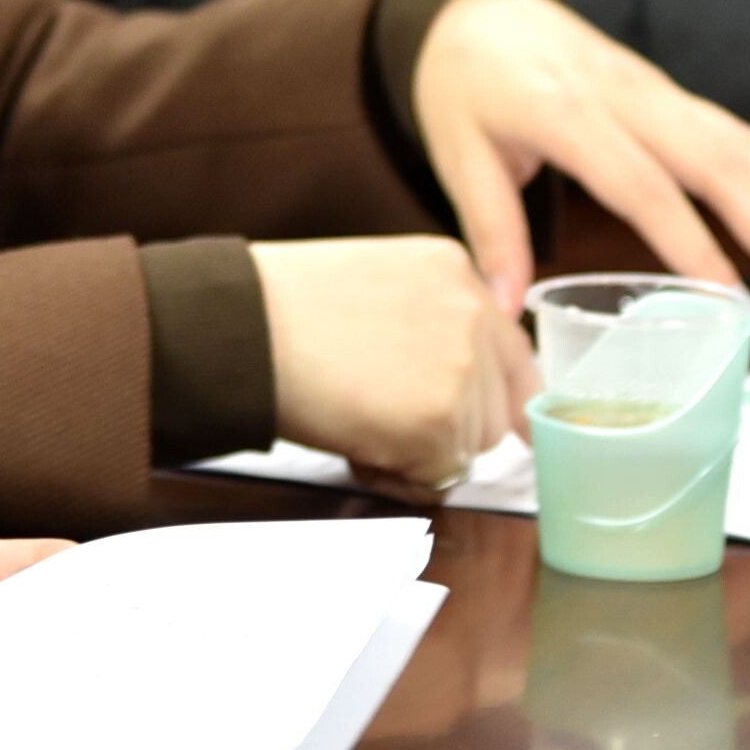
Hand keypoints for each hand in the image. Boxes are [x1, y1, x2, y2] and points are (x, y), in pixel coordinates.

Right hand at [254, 236, 530, 492]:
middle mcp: (471, 313)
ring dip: (424, 452)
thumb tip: (454, 378)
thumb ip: (427, 321)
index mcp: (453, 271)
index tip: (503, 426)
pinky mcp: (439, 422)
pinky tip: (355, 442)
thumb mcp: (374, 284)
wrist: (238, 328)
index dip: (497, 395)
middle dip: (447, 426)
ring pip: (472, 446)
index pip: (511, 350)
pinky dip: (398, 476)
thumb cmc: (277, 309)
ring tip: (360, 422)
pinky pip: (439, 478)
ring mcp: (462, 367)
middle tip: (377, 415)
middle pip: (495, 407)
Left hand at [408, 0, 749, 309]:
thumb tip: (506, 308)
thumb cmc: (463, 87)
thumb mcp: (459, 156)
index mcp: (565, 113)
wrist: (476, 9)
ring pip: (739, 145)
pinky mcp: (669, 92)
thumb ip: (490, 231)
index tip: (730, 298)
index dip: (691, 242)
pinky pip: (735, 133)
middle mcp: (624, 96)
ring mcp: (655, 89)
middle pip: (715, 161)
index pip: (641, 184)